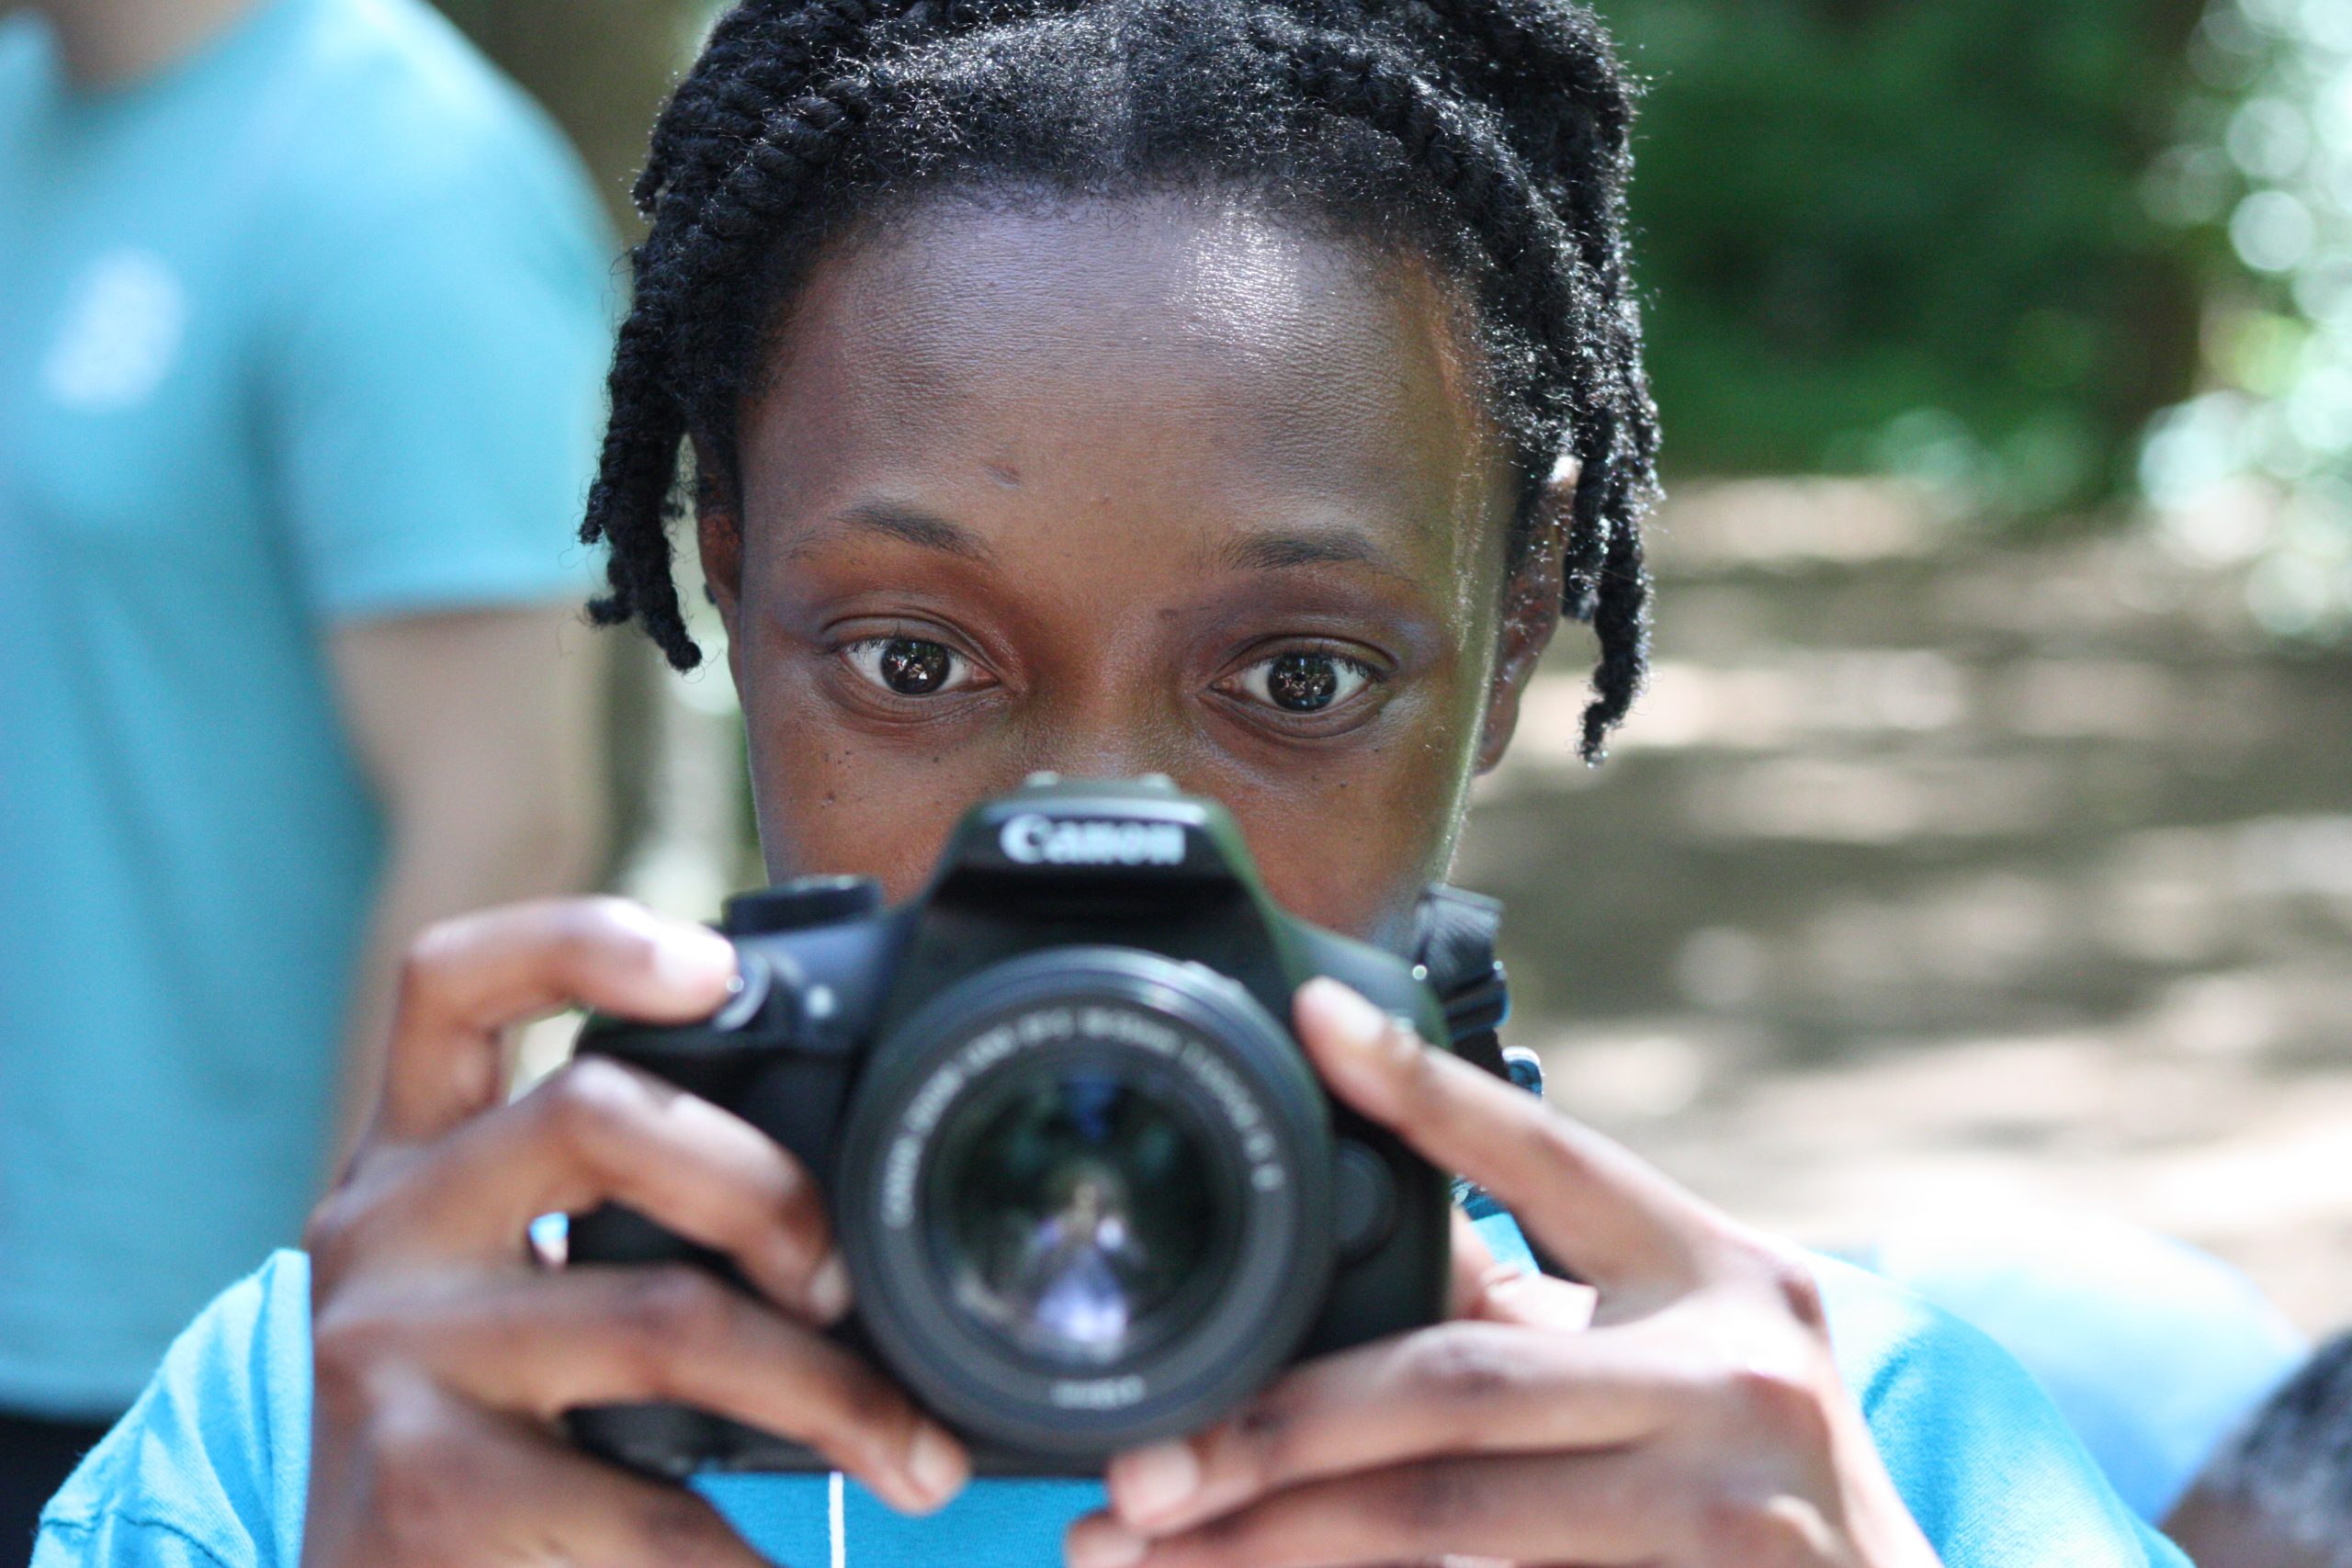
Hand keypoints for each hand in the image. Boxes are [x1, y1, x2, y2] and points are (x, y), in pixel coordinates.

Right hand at [302, 898, 969, 1567]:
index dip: (583, 940)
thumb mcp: (501, 1287)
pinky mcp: (426, 1493)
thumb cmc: (473, 1426)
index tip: (718, 966)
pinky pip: (651, 1510)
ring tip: (918, 1461)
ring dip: (831, 1393)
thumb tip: (848, 1217)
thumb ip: (607, 1216)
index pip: (452, 981)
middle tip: (852, 1281)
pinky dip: (757, 1555)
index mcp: (413, 1158)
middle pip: (596, 1118)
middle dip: (771, 1188)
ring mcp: (389, 1359)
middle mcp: (382, 1231)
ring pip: (662, 1316)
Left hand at [1067, 978, 1939, 1567]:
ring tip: (1137, 1547)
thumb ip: (1534, 1312)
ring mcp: (1735, 1502)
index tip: (1310, 1019)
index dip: (1426, 1087)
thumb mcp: (1684, 1362)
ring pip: (1448, 1513)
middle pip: (1458, 1379)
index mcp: (1719, 1272)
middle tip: (1137, 1463)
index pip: (1552, 1157)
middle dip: (1278, 1423)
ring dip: (1275, 1537)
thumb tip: (1344, 1251)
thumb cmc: (1751, 1482)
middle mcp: (1740, 1370)